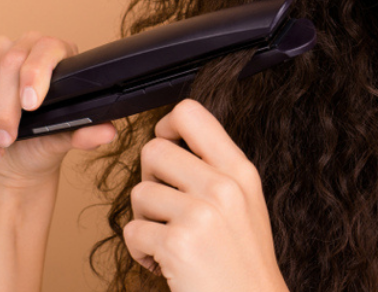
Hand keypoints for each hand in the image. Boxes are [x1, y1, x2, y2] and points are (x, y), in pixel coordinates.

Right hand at [0, 32, 116, 187]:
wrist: (11, 158)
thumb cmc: (43, 142)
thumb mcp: (64, 141)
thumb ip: (85, 135)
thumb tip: (107, 133)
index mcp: (60, 54)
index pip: (46, 50)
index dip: (35, 74)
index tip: (30, 106)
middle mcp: (28, 45)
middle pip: (8, 65)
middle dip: (4, 110)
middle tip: (7, 140)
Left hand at [125, 99, 287, 291]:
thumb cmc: (243, 262)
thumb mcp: (245, 204)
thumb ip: (216, 170)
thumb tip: (171, 141)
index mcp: (240, 172)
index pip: (190, 114)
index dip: (165, 126)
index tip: (167, 149)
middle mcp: (223, 187)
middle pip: (153, 150)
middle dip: (149, 180)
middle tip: (165, 207)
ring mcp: (201, 215)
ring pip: (139, 193)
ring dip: (144, 221)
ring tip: (167, 241)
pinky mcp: (177, 244)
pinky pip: (132, 232)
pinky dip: (140, 253)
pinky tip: (163, 263)